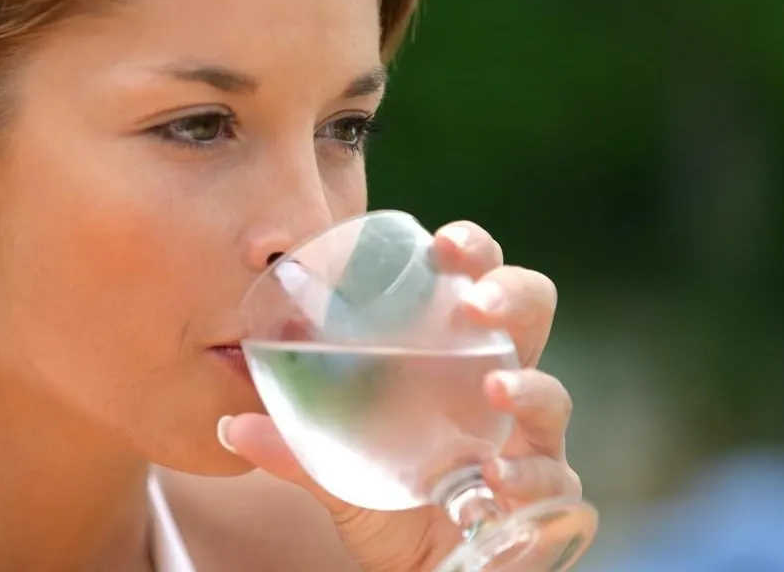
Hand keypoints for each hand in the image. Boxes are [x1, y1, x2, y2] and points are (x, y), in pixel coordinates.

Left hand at [220, 221, 582, 571]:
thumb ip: (291, 446)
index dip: (471, 251)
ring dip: (529, 386)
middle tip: (477, 302)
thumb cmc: (382, 491)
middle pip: (529, 313)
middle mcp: (495, 379)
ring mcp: (526, 434)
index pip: (471, 281)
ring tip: (498, 388)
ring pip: (550, 393)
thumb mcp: (331, 466)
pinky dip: (530, 474)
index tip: (444, 244)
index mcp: (449, 352)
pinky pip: (552, 475)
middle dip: (513, 294)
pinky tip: (500, 476)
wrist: (415, 563)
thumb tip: (231, 424)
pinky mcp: (541, 489)